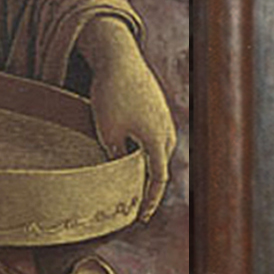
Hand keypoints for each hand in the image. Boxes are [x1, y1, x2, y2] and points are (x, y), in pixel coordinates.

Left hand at [79, 18, 176, 219]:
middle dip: (150, 186)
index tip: (141, 217)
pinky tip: (133, 148)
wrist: (118, 57)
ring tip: (134, 178)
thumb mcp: (108, 133)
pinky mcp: (157, 106)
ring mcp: (164, 117)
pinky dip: (147, 148)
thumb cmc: (110, 95)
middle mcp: (166, 130)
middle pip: (160, 166)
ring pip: (159, 150)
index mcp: (156, 140)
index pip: (157, 180)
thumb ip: (116, 158)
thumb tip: (119, 175)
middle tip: (137, 204)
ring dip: (149, 165)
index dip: (150, 201)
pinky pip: (155, 135)